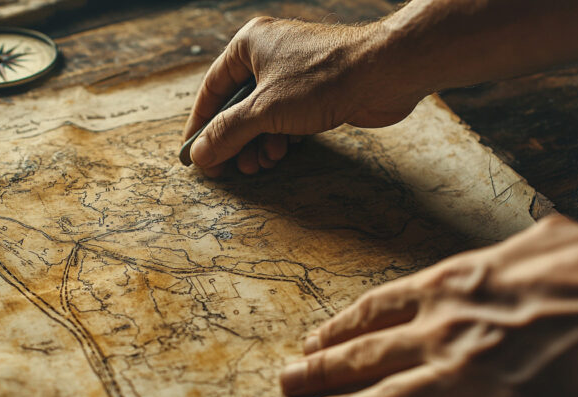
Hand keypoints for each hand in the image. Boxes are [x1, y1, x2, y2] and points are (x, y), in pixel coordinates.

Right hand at [182, 17, 424, 175]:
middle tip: (230, 169)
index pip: (212, 90)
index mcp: (249, 45)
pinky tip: (284, 152)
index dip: (200, 125)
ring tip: (260, 164)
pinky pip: (286, 119)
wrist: (385, 72)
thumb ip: (228, 133)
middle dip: (234, 141)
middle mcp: (269, 55)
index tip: (192, 153)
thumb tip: (199, 155)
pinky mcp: (315, 92)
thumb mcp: (264, 110)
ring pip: (262, 117)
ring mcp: (293, 74)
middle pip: (237, 107)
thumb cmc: (322, 78)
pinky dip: (281, 138)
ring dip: (258, 144)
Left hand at [280, 214, 577, 396]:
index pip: (374, 310)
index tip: (312, 342)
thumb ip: (511, 244)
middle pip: (366, 356)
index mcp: (451, 286)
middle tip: (287, 383)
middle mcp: (447, 331)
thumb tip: (520, 231)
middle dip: (320, 371)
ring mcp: (474, 376)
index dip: (337, 328)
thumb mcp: (545, 238)